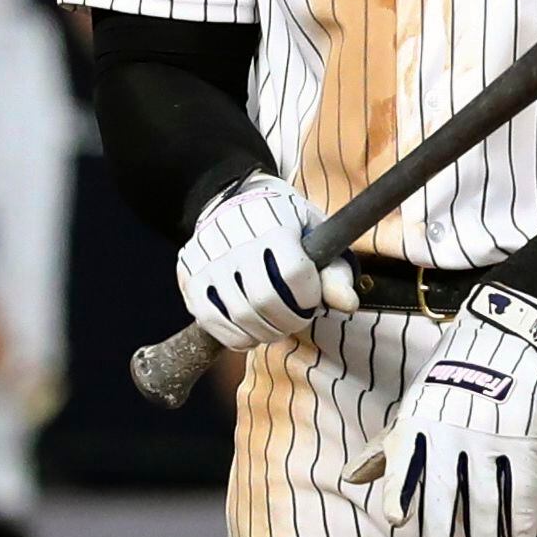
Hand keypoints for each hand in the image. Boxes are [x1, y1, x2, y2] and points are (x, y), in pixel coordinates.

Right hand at [174, 175, 360, 350]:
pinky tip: (251, 329)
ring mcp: (206, 258)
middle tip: (296, 318)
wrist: (233, 199)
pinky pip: (213, 323)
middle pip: (265, 301)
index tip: (311, 298)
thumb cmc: (285, 222)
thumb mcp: (317, 234)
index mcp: (272, 221)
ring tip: (276, 324)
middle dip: (289, 320)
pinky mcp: (189, 276)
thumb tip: (347, 304)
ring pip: (239, 317)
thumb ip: (335, 271)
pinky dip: (237, 336)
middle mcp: (233, 237)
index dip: (308, 298)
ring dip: (266, 332)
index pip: (293, 274)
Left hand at [343, 284, 536, 536]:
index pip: (407, 462)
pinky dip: (522, 522)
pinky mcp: (525, 439)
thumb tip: (351, 480)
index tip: (397, 520)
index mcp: (420, 422)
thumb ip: (386, 449)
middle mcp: (453, 431)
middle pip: (446, 493)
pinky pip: (524, 489)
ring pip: (487, 501)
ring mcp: (491, 437)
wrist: (501, 336)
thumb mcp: (411, 408)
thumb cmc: (446, 380)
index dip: (403, 491)